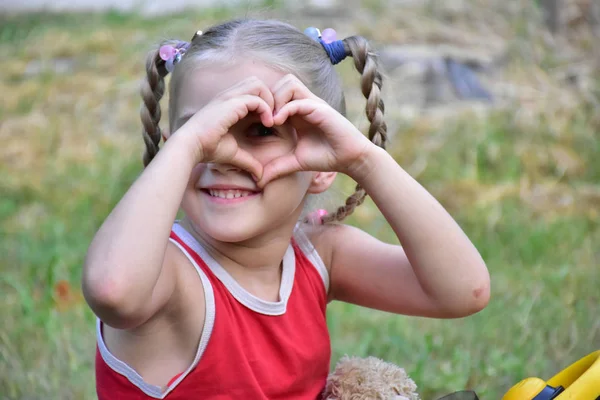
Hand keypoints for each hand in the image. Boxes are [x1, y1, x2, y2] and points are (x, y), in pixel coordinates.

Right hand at [176, 77, 274, 179]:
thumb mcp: (234, 154)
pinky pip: (257, 99)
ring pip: (258, 84)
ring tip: (271, 119)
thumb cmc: (208, 149)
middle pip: (256, 82)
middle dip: (269, 97)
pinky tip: (268, 123)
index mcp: (229, 104)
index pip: (253, 92)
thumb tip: (260, 176)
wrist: (191, 146)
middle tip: (273, 117)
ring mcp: (230, 97)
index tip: (271, 123)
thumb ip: (249, 161)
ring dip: (269, 100)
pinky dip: (266, 109)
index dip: (265, 104)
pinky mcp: (232, 103)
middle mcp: (230, 96)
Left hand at [256, 75, 372, 186]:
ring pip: (289, 83)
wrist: (349, 159)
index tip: (252, 121)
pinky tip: (277, 123)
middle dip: (267, 97)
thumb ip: (277, 167)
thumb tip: (258, 180)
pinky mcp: (320, 109)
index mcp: (296, 112)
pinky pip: (298, 100)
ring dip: (276, 99)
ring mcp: (313, 104)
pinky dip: (285, 108)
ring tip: (270, 120)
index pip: (276, 94)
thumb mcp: (295, 162)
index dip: (263, 104)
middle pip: (281, 82)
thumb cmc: (325, 157)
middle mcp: (304, 104)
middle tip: (260, 118)